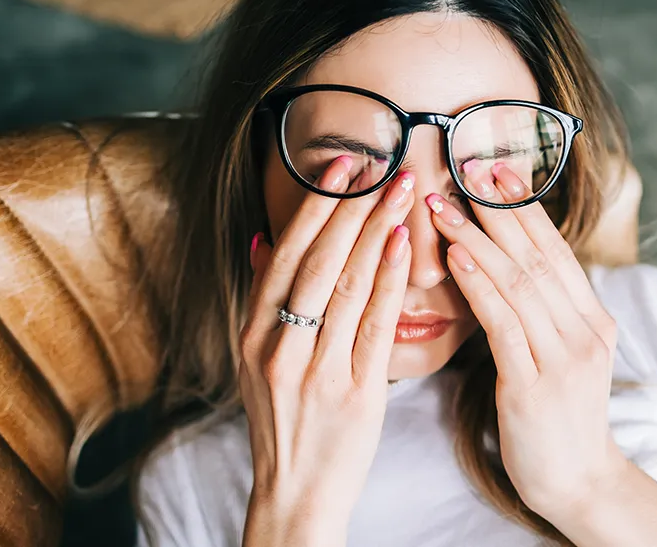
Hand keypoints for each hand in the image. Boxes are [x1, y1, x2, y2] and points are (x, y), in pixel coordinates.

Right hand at [238, 156, 414, 545]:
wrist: (295, 493)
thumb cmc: (284, 421)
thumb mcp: (257, 360)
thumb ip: (262, 300)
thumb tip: (261, 239)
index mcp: (253, 334)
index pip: (284, 255)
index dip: (314, 206)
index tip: (341, 165)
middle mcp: (278, 347)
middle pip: (317, 261)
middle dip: (351, 206)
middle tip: (382, 163)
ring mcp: (315, 371)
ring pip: (346, 285)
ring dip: (376, 230)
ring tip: (402, 189)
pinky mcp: (354, 394)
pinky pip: (373, 326)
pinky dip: (388, 281)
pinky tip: (403, 245)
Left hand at [425, 162, 628, 520]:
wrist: (578, 483)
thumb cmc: (557, 418)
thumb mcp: (561, 356)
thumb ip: (543, 312)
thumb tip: (506, 264)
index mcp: (593, 320)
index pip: (555, 250)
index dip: (524, 208)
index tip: (494, 169)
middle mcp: (586, 331)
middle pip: (537, 255)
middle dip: (498, 209)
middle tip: (464, 168)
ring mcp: (564, 358)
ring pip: (518, 282)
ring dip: (476, 239)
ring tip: (442, 206)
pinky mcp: (535, 386)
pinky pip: (504, 324)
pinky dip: (479, 286)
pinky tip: (454, 259)